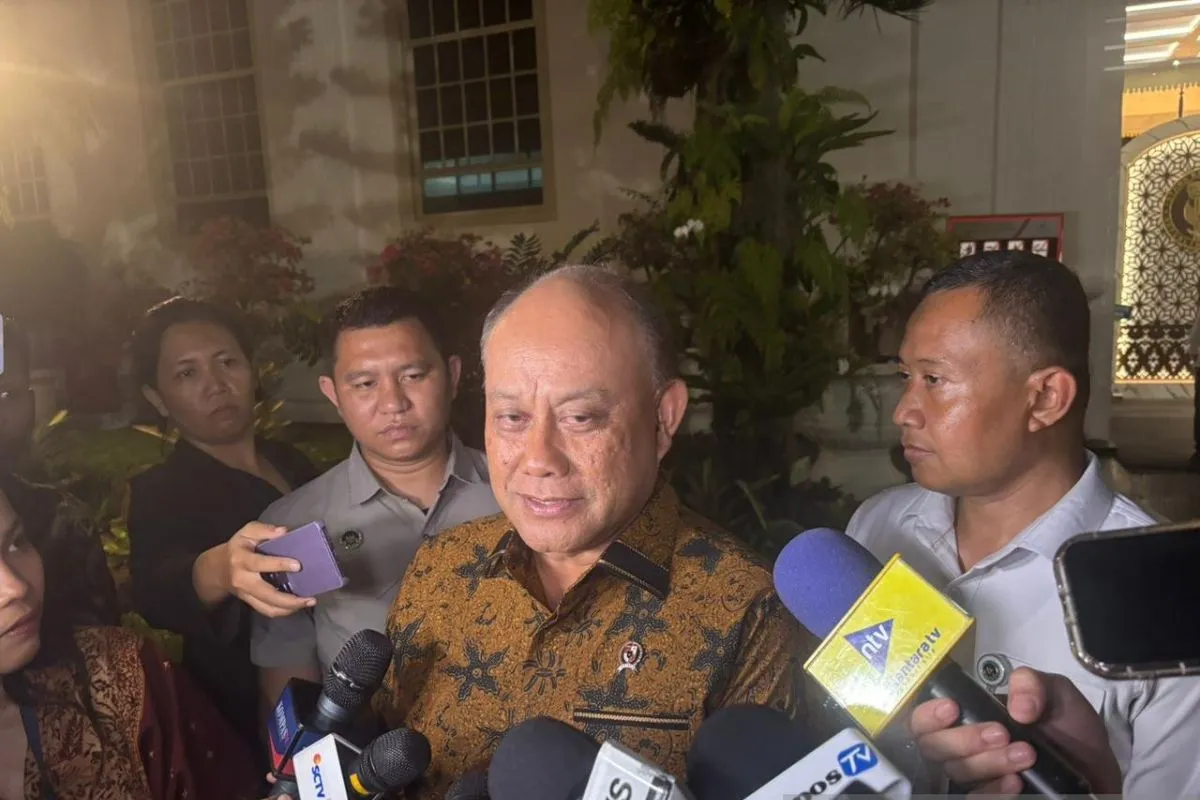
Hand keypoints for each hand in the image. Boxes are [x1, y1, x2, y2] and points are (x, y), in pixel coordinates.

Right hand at [195, 522, 314, 616]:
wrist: (217, 569)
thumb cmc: (238, 547)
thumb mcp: (246, 532)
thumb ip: (263, 530)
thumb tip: (283, 531)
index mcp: (242, 560)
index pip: (260, 563)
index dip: (279, 564)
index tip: (298, 565)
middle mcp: (243, 580)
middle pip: (266, 594)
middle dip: (289, 599)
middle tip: (309, 597)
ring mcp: (246, 594)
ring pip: (267, 607)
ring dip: (289, 608)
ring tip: (308, 602)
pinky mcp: (249, 601)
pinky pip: (266, 611)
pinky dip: (283, 611)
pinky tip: (297, 606)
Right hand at [909, 667, 1121, 796]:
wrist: (1099, 772)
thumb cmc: (1070, 731)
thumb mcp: (1056, 693)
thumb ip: (1032, 684)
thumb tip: (1017, 708)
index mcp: (968, 718)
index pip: (923, 719)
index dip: (926, 715)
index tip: (952, 708)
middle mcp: (964, 750)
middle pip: (933, 749)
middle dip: (963, 740)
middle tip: (1002, 734)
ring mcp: (977, 779)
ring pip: (956, 774)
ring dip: (988, 763)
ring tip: (1026, 755)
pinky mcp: (994, 798)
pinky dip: (993, 792)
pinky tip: (1017, 783)